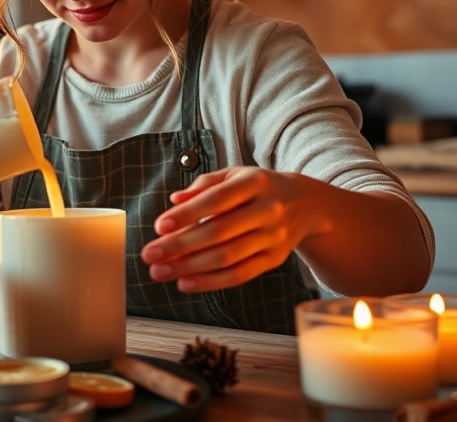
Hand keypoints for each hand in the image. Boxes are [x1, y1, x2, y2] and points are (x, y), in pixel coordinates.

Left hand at [138, 167, 329, 292]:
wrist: (307, 204)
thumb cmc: (259, 187)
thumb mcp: (235, 174)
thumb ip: (204, 184)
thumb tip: (175, 200)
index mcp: (255, 182)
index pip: (217, 200)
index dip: (187, 214)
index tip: (159, 226)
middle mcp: (268, 209)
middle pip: (219, 232)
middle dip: (179, 246)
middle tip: (149, 254)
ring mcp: (273, 237)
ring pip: (227, 257)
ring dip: (189, 267)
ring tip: (160, 271)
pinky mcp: (274, 260)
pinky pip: (240, 275)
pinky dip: (210, 282)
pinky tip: (184, 283)